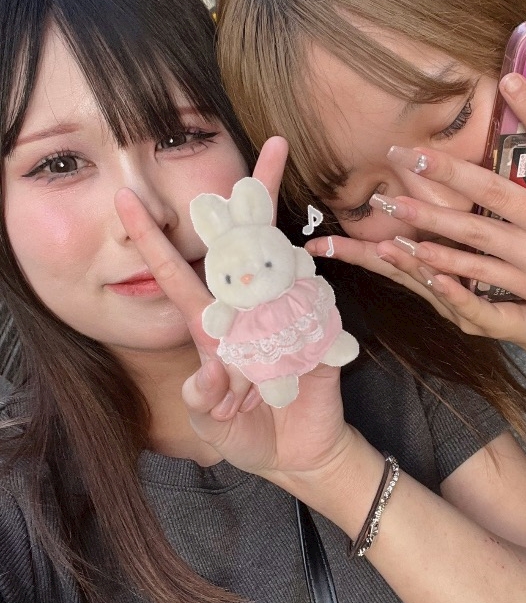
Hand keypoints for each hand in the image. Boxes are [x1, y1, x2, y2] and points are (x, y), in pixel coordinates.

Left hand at [114, 137, 351, 483]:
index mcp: (211, 325)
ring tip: (282, 282)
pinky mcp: (322, 334)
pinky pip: (321, 310)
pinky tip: (303, 340)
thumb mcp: (210, 422)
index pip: (176, 273)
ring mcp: (289, 316)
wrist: (296, 455)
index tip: (126, 197)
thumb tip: (209, 371)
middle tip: (274, 146)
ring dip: (281, 274)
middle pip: (248, 242)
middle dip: (258, 194)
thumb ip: (203, 398)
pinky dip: (313, 320)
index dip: (149, 238)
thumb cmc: (244, 434)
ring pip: (286, 267)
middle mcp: (249, 309)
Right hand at [305, 231, 525, 356]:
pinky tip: (437, 275)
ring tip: (382, 248)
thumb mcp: (487, 244)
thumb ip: (460, 216)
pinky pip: (470, 305)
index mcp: (439, 270)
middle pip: (395, 271)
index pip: (389, 253)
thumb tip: (442, 173)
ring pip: (428, 286)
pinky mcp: (493, 322)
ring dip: (405, 267)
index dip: (353, 245)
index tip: (315, 239)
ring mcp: (464, 310)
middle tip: (325, 244)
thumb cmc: (524, 280)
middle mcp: (443, 293)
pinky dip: (451, 290)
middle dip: (360, 256)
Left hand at [322, 74, 525, 356]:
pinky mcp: (525, 286)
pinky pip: (477, 274)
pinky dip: (443, 262)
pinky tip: (413, 250)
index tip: (508, 82)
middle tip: (408, 152)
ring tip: (391, 200)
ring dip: (429, 217)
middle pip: (496, 193)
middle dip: (447, 172)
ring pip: (475, 235)